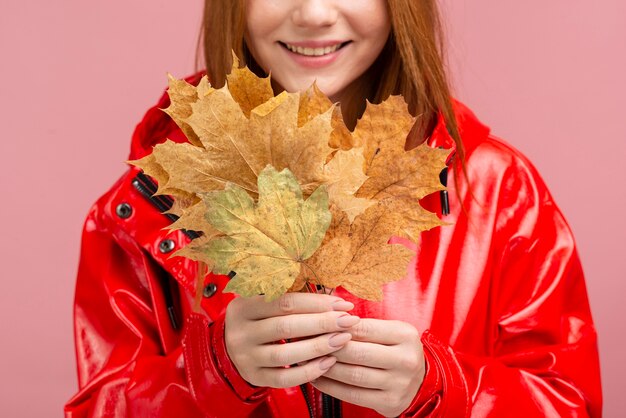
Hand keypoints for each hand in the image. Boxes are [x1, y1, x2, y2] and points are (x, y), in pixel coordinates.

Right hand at [224, 292, 359, 387]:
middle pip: (286, 327)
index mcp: (244, 306)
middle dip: (322, 323)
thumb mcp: (263, 300)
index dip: (316, 302)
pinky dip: (308, 372)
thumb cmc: (257, 318)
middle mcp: (241, 332)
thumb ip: (291, 295)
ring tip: (342, 340)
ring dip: (318, 347)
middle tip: (349, 321)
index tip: (343, 304)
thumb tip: (333, 294)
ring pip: (284, 355)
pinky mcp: (254, 377)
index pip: (284, 302)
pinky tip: (328, 363)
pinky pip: (283, 379)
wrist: (228, 346)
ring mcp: (246, 357)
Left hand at [312, 319, 424, 416]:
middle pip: (357, 352)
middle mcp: (405, 360)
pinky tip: (317, 377)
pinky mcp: (389, 402)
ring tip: (309, 359)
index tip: (318, 325)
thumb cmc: (396, 350)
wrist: (420, 382)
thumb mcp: (390, 331)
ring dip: (325, 367)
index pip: (364, 328)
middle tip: (309, 342)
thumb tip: (328, 320)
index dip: (337, 326)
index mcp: (405, 335)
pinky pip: (352, 395)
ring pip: (353, 375)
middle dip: (328, 347)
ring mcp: (399, 384)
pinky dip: (331, 386)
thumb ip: (365, 326)